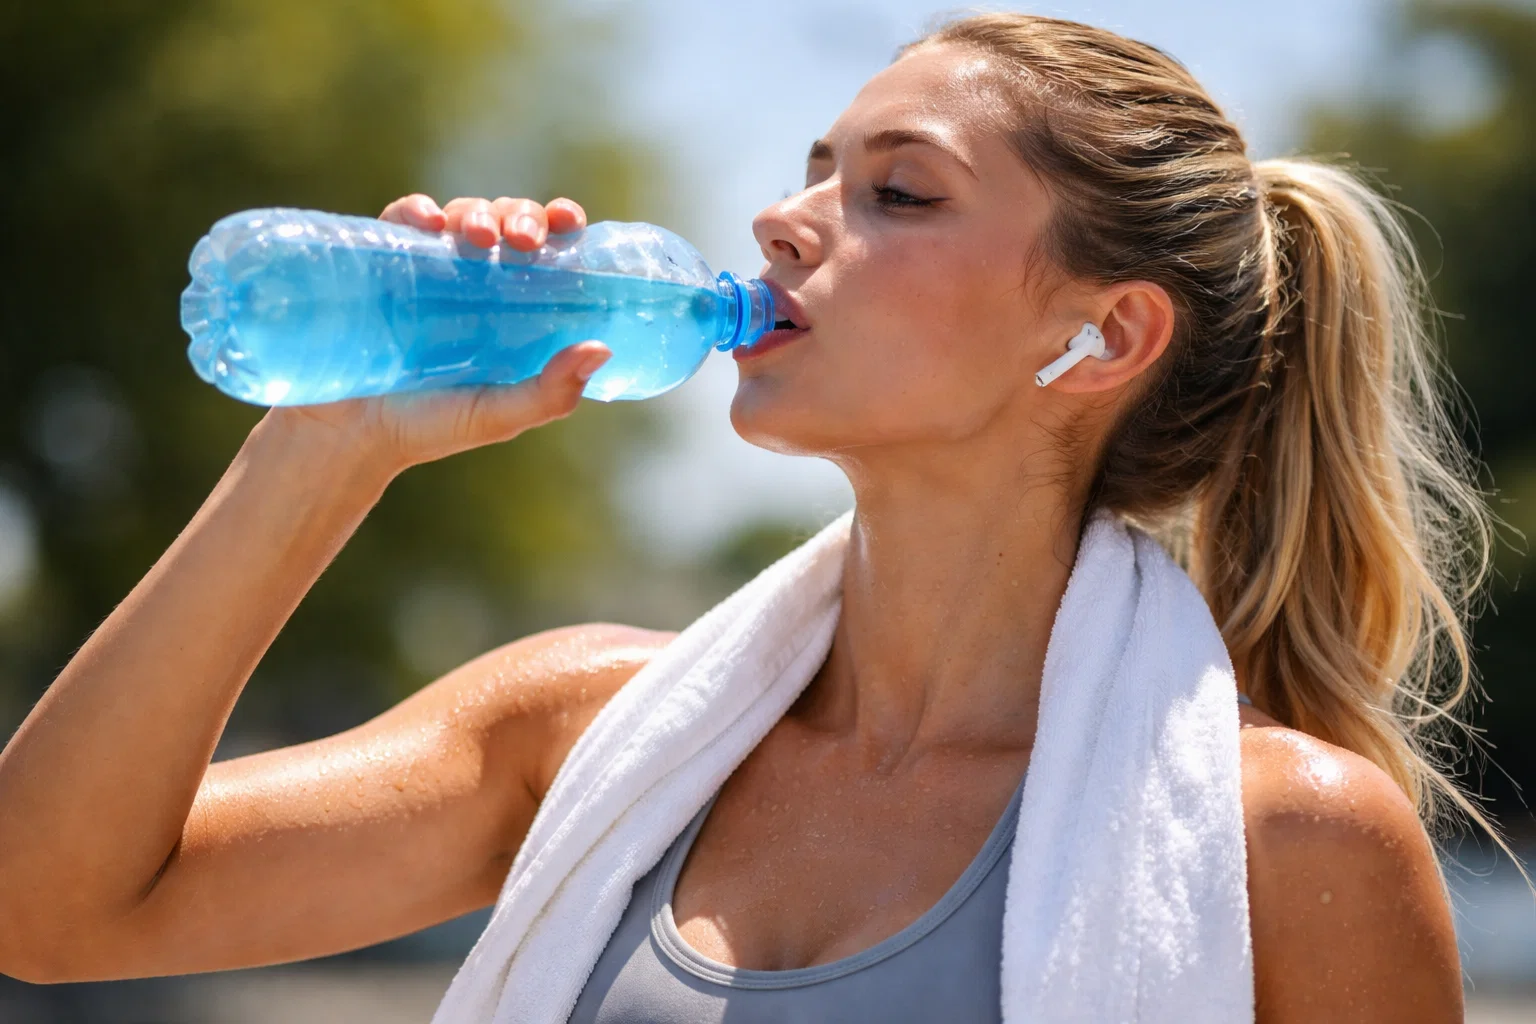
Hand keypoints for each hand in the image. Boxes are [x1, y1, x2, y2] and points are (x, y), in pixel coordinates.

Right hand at [262, 194, 605, 477]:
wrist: (348, 436)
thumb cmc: (431, 427)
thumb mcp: (498, 416)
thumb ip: (550, 393)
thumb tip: (601, 349)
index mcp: (514, 308)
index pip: (547, 252)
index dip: (561, 225)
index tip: (569, 222)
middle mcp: (475, 280)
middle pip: (508, 223)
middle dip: (521, 216)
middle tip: (523, 241)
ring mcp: (427, 268)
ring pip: (461, 215)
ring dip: (476, 212)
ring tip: (478, 237)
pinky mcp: (380, 264)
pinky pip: (400, 221)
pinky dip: (415, 211)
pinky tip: (427, 222)